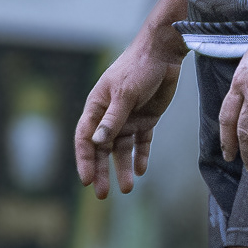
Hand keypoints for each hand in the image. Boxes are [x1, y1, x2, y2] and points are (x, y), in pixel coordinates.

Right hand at [74, 42, 182, 198]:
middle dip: (101, 171)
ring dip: (122, 167)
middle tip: (102, 194)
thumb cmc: (138, 67)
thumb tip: (97, 143)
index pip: (86, 138)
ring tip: (126, 188)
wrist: (163, 53)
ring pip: (122, 149)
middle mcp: (109, 115)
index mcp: (97, 106)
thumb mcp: (125, 93)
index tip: (86, 180)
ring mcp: (128, 118)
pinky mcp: (146, 119)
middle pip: (102, 149)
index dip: (84, 159)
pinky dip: (141, 155)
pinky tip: (141, 171)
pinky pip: (141, 142)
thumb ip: (113, 119)